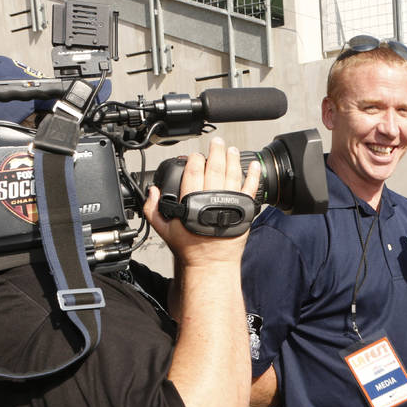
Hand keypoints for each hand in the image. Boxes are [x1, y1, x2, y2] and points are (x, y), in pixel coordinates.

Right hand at [143, 137, 260, 267]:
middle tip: (216, 142)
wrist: (211, 263)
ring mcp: (230, 203)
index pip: (194, 171)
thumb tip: (152, 192)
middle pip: (215, 167)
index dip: (195, 159)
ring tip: (230, 149)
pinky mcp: (244, 210)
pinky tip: (254, 165)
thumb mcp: (164, 230)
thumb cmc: (190, 249)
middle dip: (216, 151)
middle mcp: (212, 199)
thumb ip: (153, 209)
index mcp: (192, 201)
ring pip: (233, 174)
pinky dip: (253, 175)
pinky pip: (251, 188)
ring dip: (232, 159)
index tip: (196, 156)